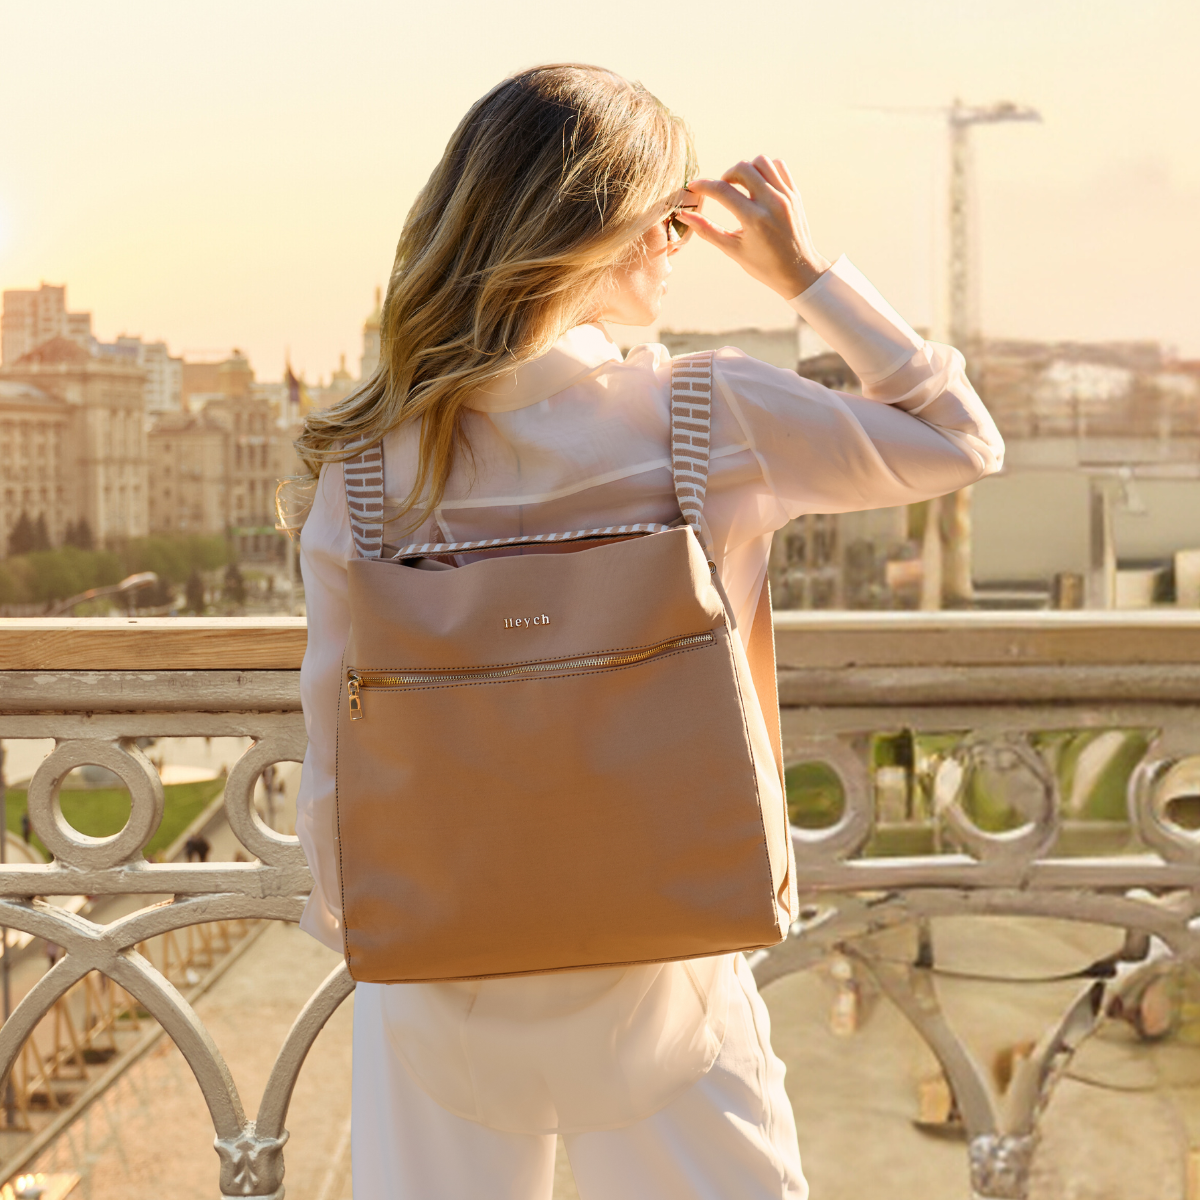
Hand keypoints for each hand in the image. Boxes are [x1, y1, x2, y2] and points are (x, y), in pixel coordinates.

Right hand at [675, 156, 830, 299]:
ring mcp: (786, 196)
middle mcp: (772, 203)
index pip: (723, 191)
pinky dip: (765, 170)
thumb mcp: (733, 250)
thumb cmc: (764, 265)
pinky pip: (778, 167)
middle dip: (726, 175)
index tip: (693, 186)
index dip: (703, 186)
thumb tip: (684, 216)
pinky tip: (758, 185)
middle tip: (723, 189)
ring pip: (762, 162)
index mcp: (754, 220)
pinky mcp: (795, 194)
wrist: (799, 271)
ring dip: (746, 169)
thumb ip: (708, 231)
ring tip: (741, 185)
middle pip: (743, 168)